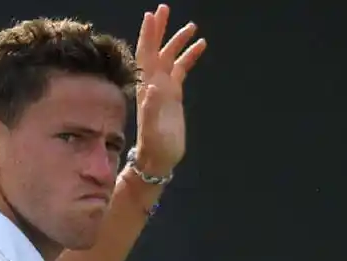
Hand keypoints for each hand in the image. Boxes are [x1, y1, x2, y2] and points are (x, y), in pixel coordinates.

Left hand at [131, 4, 206, 177]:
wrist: (158, 159)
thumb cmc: (154, 147)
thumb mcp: (152, 129)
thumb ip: (152, 108)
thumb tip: (153, 87)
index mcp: (146, 88)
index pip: (146, 55)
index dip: (148, 35)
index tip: (151, 16)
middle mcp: (153, 84)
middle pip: (156, 50)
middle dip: (160, 30)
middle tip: (164, 9)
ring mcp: (164, 88)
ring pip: (170, 57)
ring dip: (178, 41)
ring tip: (191, 26)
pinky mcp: (174, 95)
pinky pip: (181, 69)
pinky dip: (189, 57)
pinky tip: (200, 46)